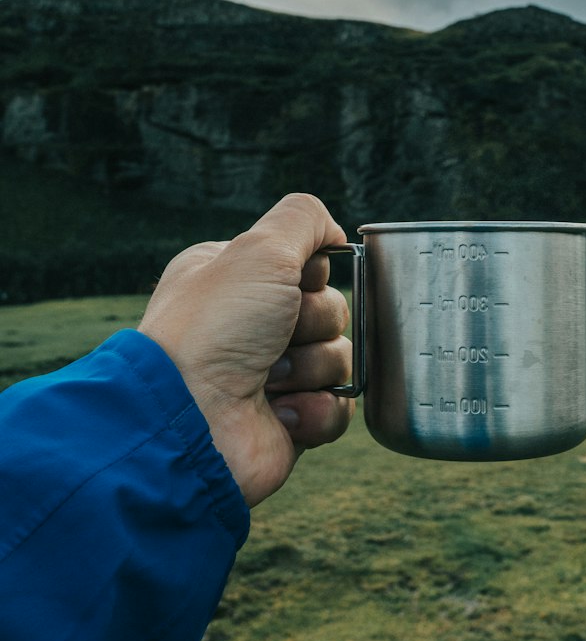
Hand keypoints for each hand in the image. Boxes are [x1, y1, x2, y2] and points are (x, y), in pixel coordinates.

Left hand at [138, 194, 354, 506]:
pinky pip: (337, 406)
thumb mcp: (258, 250)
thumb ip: (303, 219)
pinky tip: (282, 412)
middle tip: (276, 337)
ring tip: (270, 380)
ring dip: (312, 368)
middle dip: (312, 324)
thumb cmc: (213, 330)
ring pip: (339, 358)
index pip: (310, 266)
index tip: (291, 284)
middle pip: (331, 311)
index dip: (312, 276)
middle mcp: (254, 325)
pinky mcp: (290, 419)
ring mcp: (273, 375)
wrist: (190, 420)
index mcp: (239, 281)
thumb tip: (334, 231)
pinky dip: (317, 409)